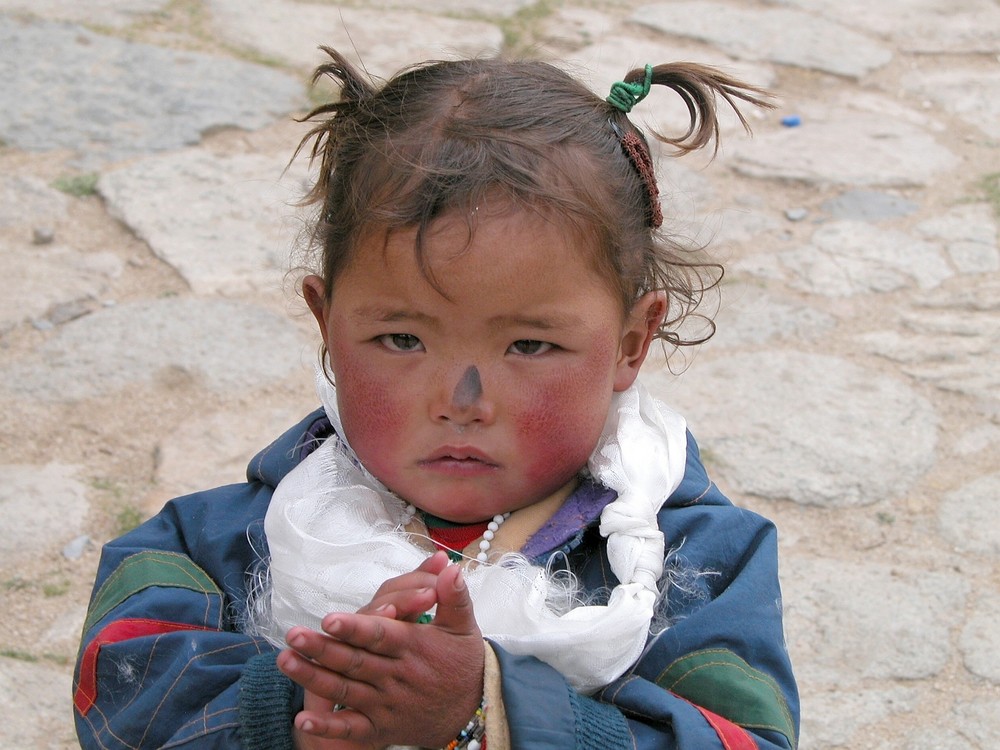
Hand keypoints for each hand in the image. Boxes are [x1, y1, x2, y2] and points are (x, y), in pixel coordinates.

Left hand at [278, 558, 484, 747]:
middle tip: (294, 634)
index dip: (356, 627)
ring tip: (286, 661)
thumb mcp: (464, 627)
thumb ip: (454, 598)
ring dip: (314, 678)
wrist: (472, 711)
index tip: (330, 619)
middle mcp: (396, 676)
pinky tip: (303, 718)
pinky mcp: (380, 727)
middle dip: (323, 648)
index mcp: (414, 647)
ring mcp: (385, 703)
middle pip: (354, 661)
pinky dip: (328, 726)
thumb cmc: (463, 663)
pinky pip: (351, 728)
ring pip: (345, 690)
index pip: (381, 635)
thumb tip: (451, 569)